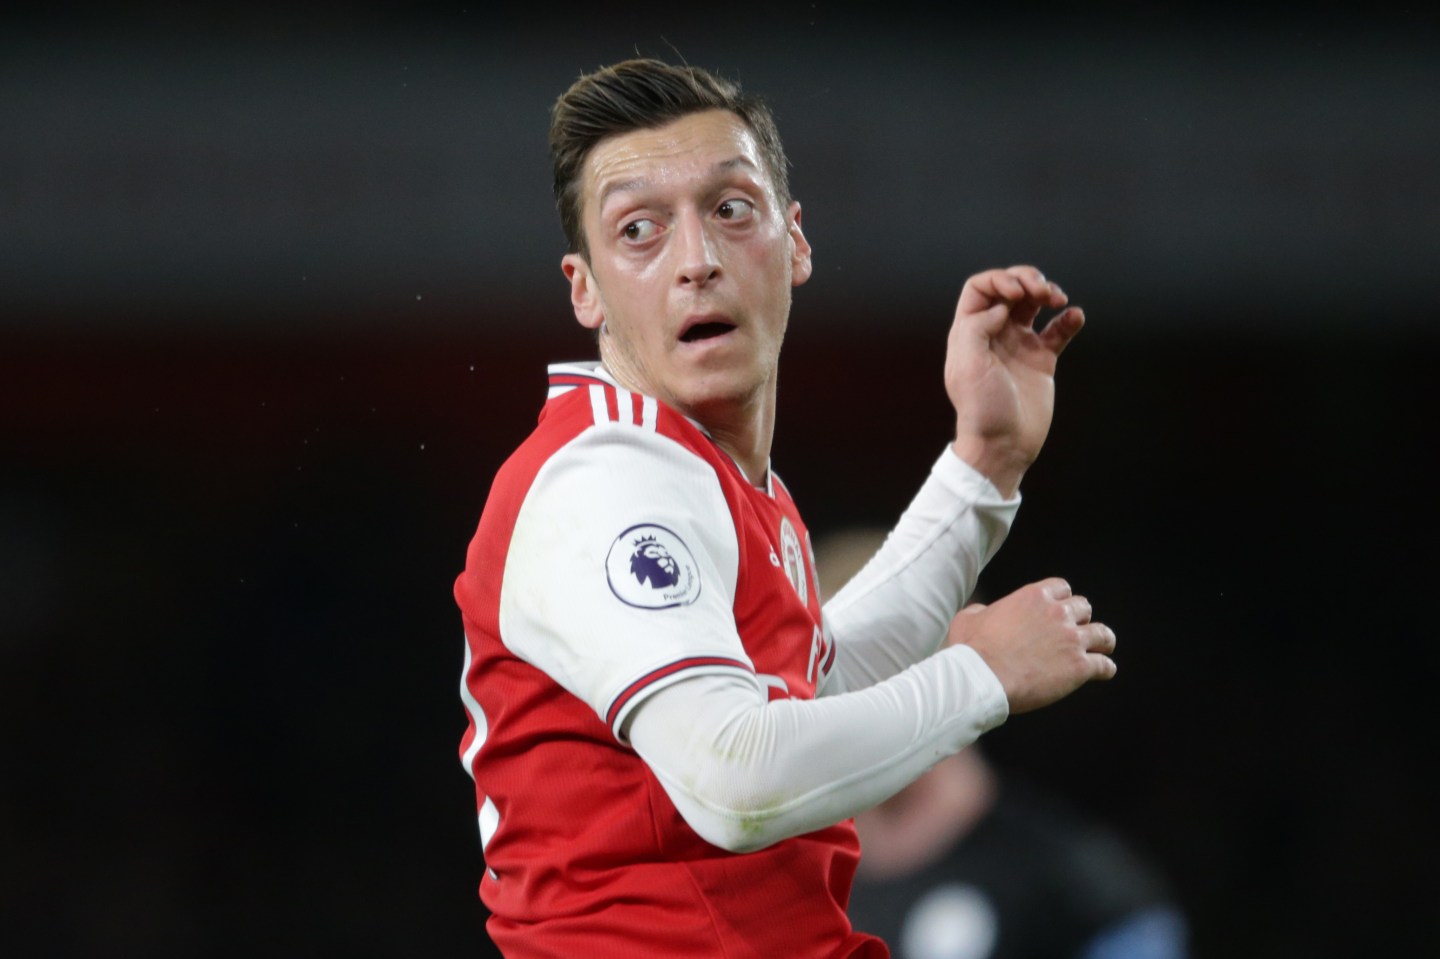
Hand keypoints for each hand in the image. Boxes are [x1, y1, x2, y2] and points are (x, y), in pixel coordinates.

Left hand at [944, 265, 1083, 496]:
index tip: (1017, 294)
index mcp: (970, 332)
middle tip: (1042, 291)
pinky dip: (1068, 319)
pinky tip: (1074, 316)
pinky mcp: (1042, 360)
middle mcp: (994, 334)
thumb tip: (1001, 308)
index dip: (999, 280)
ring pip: (1034, 305)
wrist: (1004, 445)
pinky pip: (1057, 331)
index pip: (980, 289)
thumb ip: (977, 327)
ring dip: (1048, 293)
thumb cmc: (981, 409)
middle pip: (1009, 290)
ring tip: (1059, 299)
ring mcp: (1019, 345)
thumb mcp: (968, 365)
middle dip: (1027, 280)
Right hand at [946, 578, 1114, 713]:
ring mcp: (1072, 640)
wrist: (983, 678)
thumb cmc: (972, 649)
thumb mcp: (968, 618)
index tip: (1059, 609)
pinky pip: (1104, 666)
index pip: (1062, 588)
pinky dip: (1105, 669)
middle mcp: (1058, 613)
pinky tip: (1103, 672)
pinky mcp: (1080, 667)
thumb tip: (984, 613)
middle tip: (1076, 630)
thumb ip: (982, 611)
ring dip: (1102, 640)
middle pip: (1084, 607)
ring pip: (1102, 634)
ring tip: (1103, 648)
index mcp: (1034, 597)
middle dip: (1081, 618)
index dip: (1062, 599)